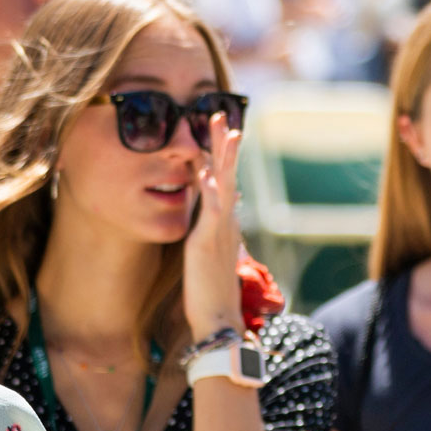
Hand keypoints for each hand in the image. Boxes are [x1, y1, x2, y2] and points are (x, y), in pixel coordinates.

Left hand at [182, 113, 246, 337]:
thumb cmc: (210, 290)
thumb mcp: (208, 252)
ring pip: (224, 183)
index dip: (219, 153)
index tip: (217, 129)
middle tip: (217, 113)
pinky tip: (204, 171)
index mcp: (223, 221)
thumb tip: (213, 212)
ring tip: (223, 129)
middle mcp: (226, 220)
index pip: (222, 179)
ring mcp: (220, 229)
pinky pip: (211, 210)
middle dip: (223, 142)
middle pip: (226, 172)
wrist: (218, 317)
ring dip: (222, 154)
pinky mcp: (209, 241)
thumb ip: (209, 229)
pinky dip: (209, 189)